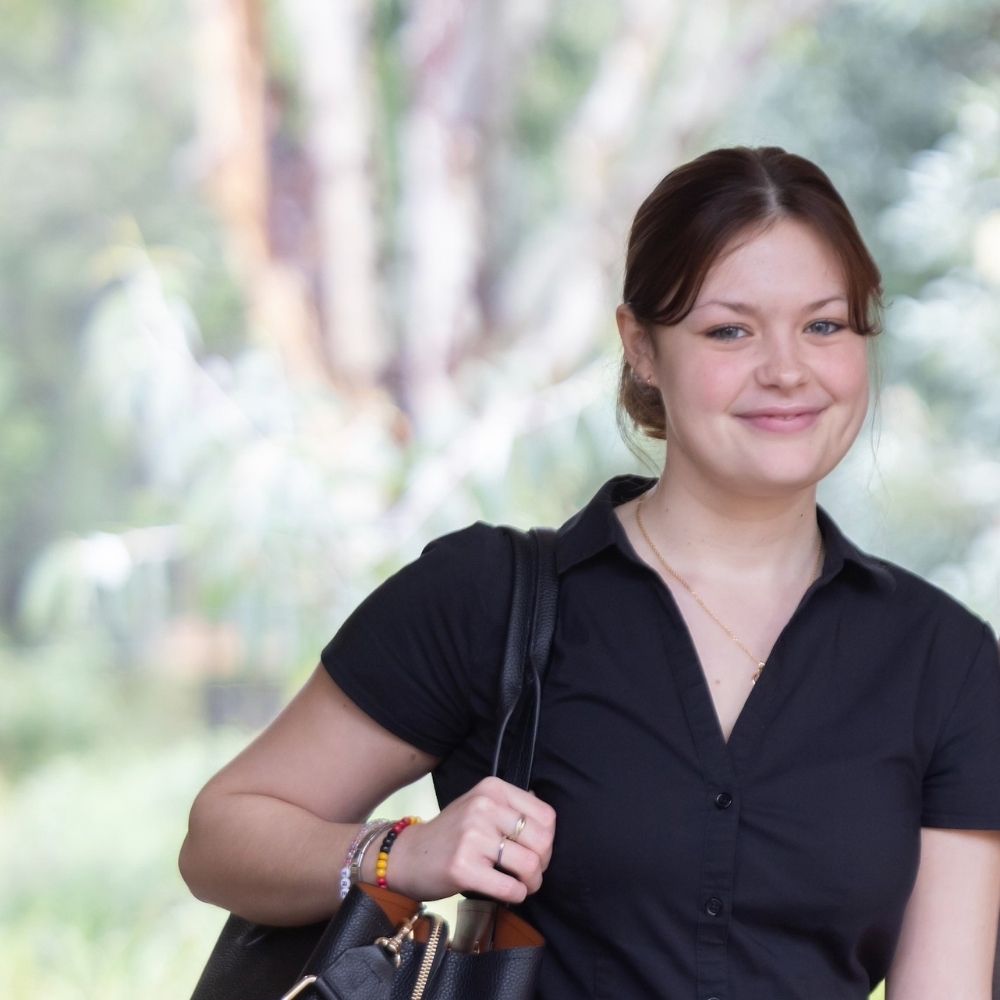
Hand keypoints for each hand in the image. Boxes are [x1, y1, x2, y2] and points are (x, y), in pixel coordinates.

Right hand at [379, 776, 555, 902]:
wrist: (408, 855)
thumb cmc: (453, 834)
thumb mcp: (481, 806)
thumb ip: (513, 809)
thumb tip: (549, 824)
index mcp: (493, 789)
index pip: (547, 816)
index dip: (548, 840)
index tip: (536, 851)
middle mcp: (483, 806)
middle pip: (542, 841)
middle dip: (542, 864)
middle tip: (530, 873)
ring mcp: (472, 836)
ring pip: (529, 865)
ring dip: (531, 882)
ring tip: (521, 884)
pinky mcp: (462, 867)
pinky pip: (510, 887)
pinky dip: (516, 895)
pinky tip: (507, 892)